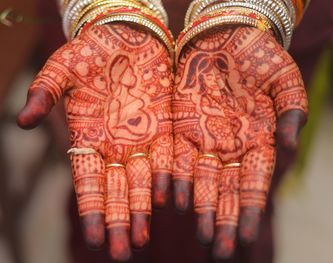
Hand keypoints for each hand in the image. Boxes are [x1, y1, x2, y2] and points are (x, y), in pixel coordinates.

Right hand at [17, 23, 172, 260]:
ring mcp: (141, 139)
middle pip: (116, 190)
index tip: (92, 238)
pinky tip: (169, 200)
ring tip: (142, 239)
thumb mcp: (61, 68)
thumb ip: (44, 93)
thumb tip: (23, 122)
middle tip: (122, 252)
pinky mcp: (164, 127)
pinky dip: (168, 178)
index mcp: (87, 138)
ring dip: (142, 210)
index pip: (87, 182)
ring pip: (142, 182)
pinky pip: (167, 157)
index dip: (90, 209)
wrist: (127, 37)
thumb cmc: (90, 51)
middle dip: (118, 221)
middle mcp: (114, 146)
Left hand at [173, 26, 306, 259]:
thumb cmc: (259, 55)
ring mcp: (203, 138)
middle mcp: (230, 147)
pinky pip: (175, 155)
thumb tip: (289, 144)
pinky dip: (173, 176)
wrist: (225, 36)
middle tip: (218, 250)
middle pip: (225, 190)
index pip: (254, 183)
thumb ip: (292, 110)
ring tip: (198, 233)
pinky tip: (170, 198)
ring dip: (198, 206)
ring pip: (199, 179)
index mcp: (258, 141)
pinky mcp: (180, 125)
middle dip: (223, 220)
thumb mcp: (285, 79)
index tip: (246, 237)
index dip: (250, 210)